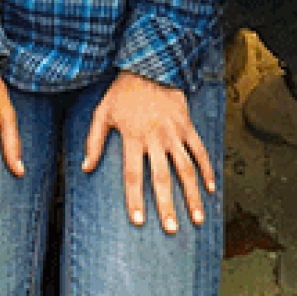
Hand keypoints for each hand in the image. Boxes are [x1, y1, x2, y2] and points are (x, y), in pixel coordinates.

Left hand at [80, 71, 215, 231]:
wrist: (149, 65)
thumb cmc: (122, 92)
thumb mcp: (102, 112)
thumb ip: (94, 141)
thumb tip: (85, 168)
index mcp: (132, 137)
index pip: (132, 175)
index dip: (135, 199)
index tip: (138, 221)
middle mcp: (154, 137)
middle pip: (161, 177)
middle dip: (166, 205)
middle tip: (171, 229)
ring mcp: (173, 132)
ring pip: (185, 168)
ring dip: (192, 195)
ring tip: (197, 219)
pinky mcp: (187, 125)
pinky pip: (199, 150)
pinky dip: (207, 169)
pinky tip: (211, 189)